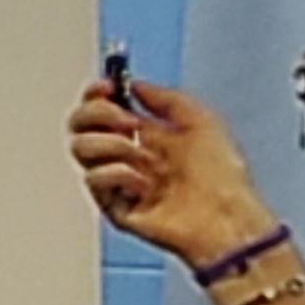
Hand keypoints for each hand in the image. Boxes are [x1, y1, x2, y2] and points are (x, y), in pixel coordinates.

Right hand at [72, 76, 283, 272]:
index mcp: (144, 134)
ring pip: (81, 148)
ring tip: (143, 159)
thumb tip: (133, 86)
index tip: (107, 88)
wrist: (225, 218)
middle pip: (80, 124)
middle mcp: (126, 154)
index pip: (100, 107)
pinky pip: (94, 179)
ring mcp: (116, 180)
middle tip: (127, 124)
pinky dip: (118, 176)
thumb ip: (165, 99)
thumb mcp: (201, 122)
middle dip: (97, 114)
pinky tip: (144, 186)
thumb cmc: (222, 176)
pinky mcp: (111, 205)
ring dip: (111, 145)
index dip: (96, 94)